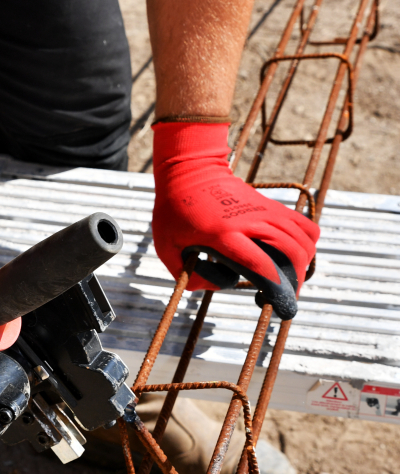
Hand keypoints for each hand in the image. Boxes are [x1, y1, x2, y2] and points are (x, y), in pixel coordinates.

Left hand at [151, 122, 319, 319]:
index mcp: (223, 234)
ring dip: (303, 263)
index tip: (274, 302)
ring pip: (304, 238)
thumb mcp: (166, 247)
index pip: (260, 263)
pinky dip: (308, 243)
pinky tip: (295, 255)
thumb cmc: (174, 211)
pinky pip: (305, 225)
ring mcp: (264, 210)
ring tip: (290, 279)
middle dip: (294, 280)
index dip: (274, 286)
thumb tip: (212, 288)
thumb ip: (187, 275)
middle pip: (291, 251)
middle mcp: (250, 220)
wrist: (189, 171)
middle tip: (284, 296)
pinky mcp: (272, 205)